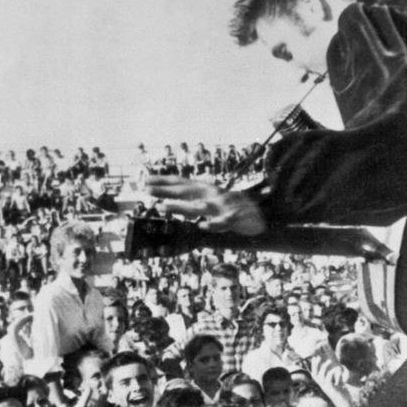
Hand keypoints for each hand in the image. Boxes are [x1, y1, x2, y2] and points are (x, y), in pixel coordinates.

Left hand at [144, 176, 264, 234]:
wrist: (261, 213)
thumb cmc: (230, 209)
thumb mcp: (209, 201)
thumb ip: (190, 202)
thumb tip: (165, 202)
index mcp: (206, 190)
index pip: (182, 183)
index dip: (164, 181)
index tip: (146, 179)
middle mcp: (212, 195)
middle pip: (186, 192)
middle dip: (166, 191)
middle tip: (147, 190)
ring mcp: (223, 206)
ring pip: (199, 207)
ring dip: (181, 206)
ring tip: (164, 206)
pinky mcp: (234, 219)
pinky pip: (222, 223)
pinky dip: (213, 224)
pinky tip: (203, 226)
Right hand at [308, 358, 353, 406]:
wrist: (346, 405)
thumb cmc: (343, 395)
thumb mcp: (340, 384)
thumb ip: (338, 377)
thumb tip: (339, 370)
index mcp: (324, 384)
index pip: (315, 374)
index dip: (314, 366)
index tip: (315, 357)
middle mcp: (323, 386)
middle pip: (314, 375)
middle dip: (315, 365)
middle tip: (317, 357)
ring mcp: (327, 388)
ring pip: (321, 376)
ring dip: (324, 367)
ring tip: (330, 361)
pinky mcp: (332, 390)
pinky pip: (328, 381)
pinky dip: (330, 373)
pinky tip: (335, 369)